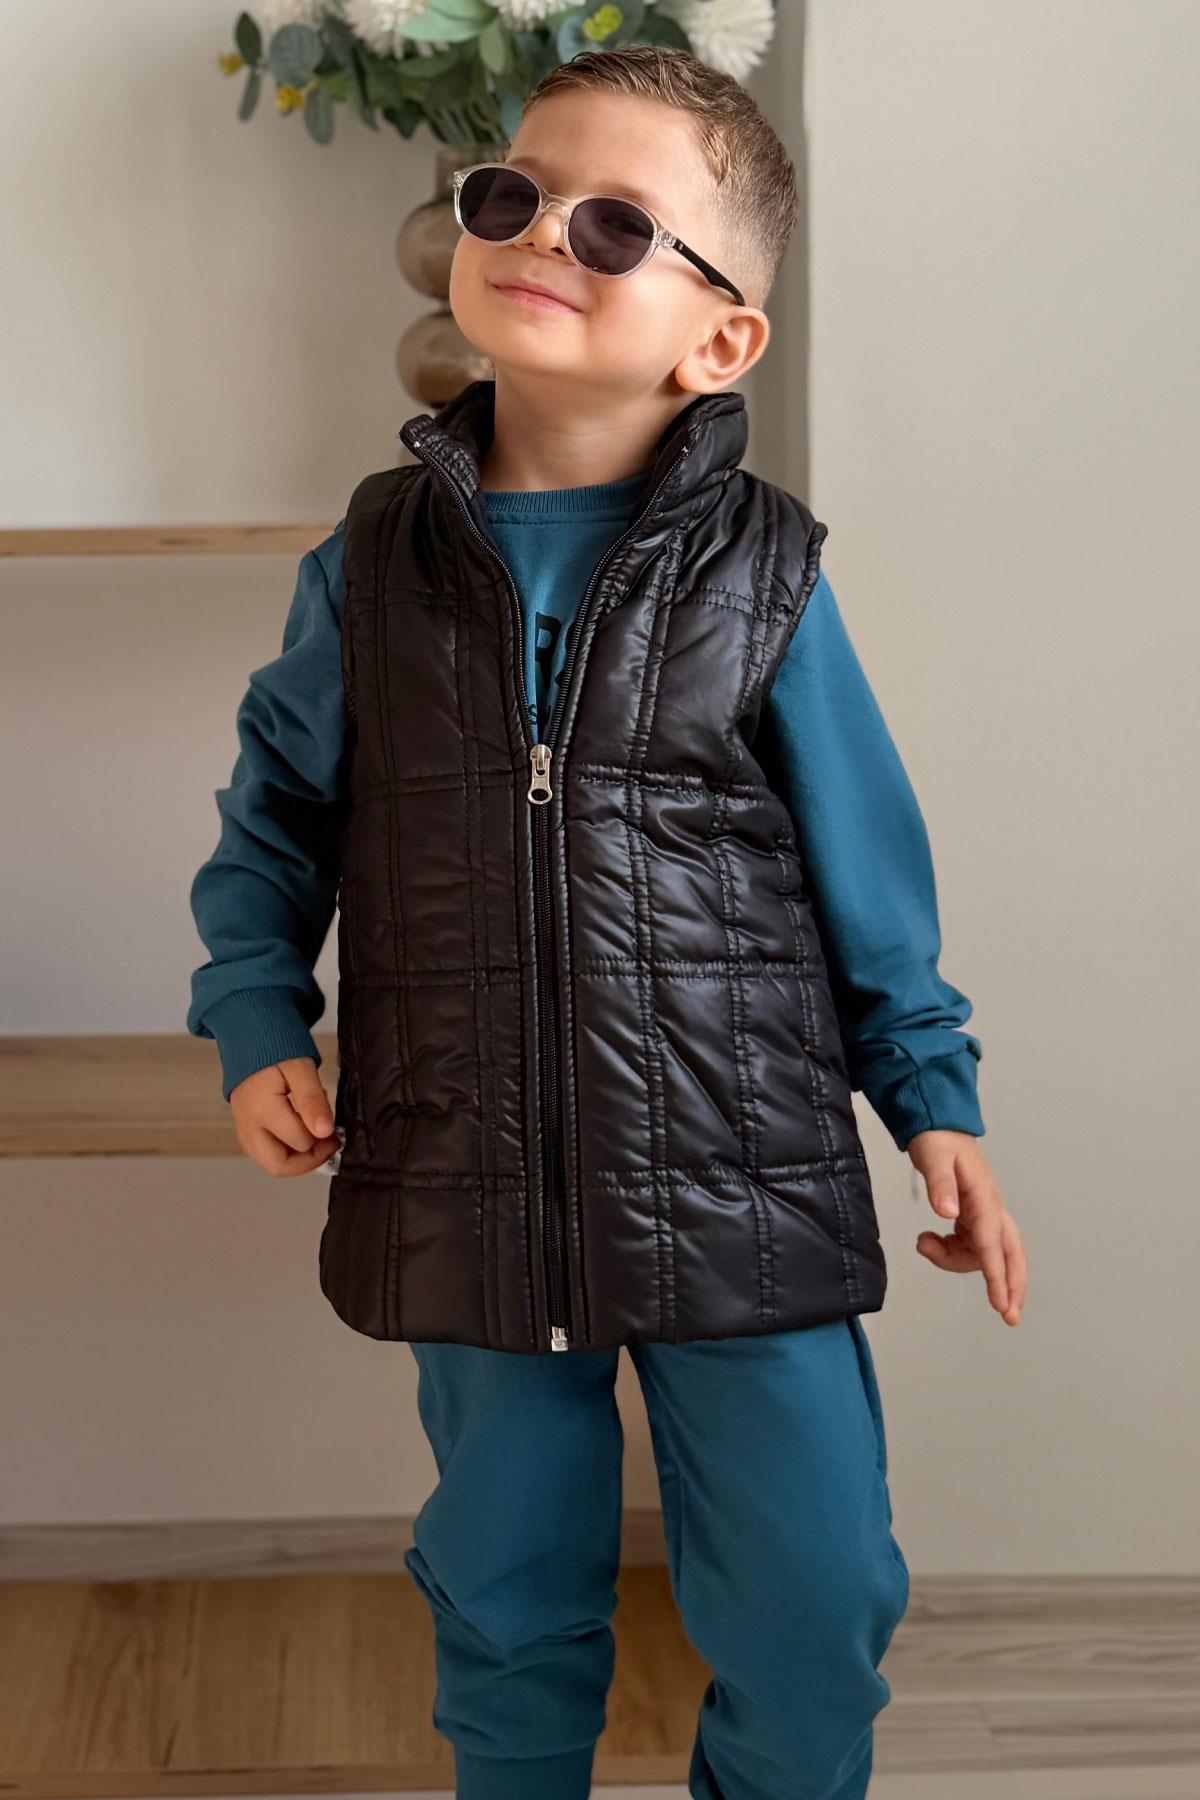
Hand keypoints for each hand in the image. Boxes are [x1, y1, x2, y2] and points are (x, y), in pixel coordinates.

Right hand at [229, 1056, 341, 1176]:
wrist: (247, 1036)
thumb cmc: (274, 1048)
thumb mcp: (301, 1068)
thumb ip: (312, 1100)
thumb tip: (325, 1132)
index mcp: (262, 1109)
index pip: (299, 1142)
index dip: (323, 1138)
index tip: (336, 1128)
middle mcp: (248, 1125)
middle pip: (279, 1166)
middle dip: (309, 1160)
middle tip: (328, 1143)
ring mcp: (244, 1130)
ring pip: (272, 1163)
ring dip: (298, 1157)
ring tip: (316, 1136)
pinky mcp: (245, 1130)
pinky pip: (266, 1153)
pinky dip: (287, 1150)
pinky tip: (301, 1132)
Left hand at [906, 1130, 1026, 1324]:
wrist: (939, 1126)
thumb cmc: (939, 1140)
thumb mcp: (934, 1157)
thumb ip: (940, 1183)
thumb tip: (947, 1212)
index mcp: (984, 1197)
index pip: (992, 1243)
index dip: (996, 1275)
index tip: (1000, 1304)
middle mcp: (990, 1209)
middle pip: (1011, 1254)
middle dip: (1011, 1286)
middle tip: (1008, 1316)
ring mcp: (984, 1215)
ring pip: (984, 1254)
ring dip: (957, 1262)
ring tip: (924, 1244)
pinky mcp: (974, 1218)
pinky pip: (970, 1247)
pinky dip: (951, 1253)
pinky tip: (930, 1241)